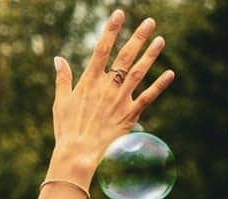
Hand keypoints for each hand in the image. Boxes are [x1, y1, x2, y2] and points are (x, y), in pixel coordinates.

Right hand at [49, 9, 174, 176]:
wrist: (78, 154)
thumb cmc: (66, 130)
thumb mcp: (60, 102)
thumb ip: (62, 79)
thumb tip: (58, 59)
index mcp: (89, 81)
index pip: (101, 49)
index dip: (111, 30)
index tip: (119, 13)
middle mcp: (107, 87)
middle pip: (125, 56)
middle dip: (138, 37)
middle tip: (150, 22)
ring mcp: (120, 100)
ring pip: (138, 72)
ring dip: (151, 55)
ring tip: (160, 40)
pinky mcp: (130, 115)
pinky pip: (148, 97)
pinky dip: (159, 85)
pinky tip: (169, 73)